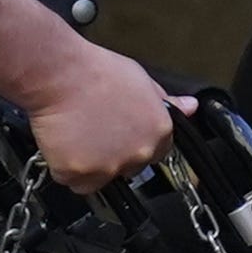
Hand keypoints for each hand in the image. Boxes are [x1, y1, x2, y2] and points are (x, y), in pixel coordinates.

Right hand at [24, 35, 187, 191]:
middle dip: (112, 155)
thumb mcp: (141, 79)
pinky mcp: (80, 174)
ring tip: (76, 134)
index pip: (156, 154)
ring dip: (88, 164)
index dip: (135, 144)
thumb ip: (166, 102)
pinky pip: (71, 180)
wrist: (61, 74)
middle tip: (94, 130)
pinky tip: (62, 141)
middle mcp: (139, 153)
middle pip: (128, 169)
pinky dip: (64, 167)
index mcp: (159, 131)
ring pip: (99, 179)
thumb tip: (190, 107)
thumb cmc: (96, 72)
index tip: (121, 135)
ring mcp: (109, 166)